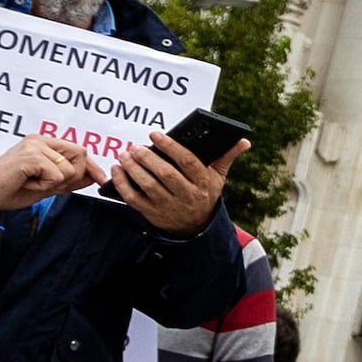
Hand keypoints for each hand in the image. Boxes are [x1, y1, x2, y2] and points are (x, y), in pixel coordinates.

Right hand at [0, 132, 96, 214]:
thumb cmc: (11, 189)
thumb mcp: (46, 185)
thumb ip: (68, 180)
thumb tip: (93, 177)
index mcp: (43, 144)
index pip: (78, 150)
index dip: (90, 166)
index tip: (100, 179)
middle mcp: (39, 140)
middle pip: (80, 154)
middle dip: (73, 176)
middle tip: (48, 185)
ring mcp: (35, 146)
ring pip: (69, 169)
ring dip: (54, 183)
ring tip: (32, 183)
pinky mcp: (31, 156)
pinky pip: (56, 175)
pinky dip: (45, 185)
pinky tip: (27, 183)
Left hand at [104, 132, 224, 234]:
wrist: (195, 227)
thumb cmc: (204, 193)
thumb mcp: (218, 177)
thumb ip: (227, 156)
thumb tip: (244, 141)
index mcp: (203, 183)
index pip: (187, 162)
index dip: (170, 147)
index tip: (155, 135)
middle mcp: (186, 195)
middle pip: (164, 174)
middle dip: (147, 158)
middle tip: (135, 146)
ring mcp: (168, 206)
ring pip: (147, 186)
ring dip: (133, 169)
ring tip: (124, 154)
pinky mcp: (152, 213)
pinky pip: (133, 198)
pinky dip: (122, 184)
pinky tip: (117, 170)